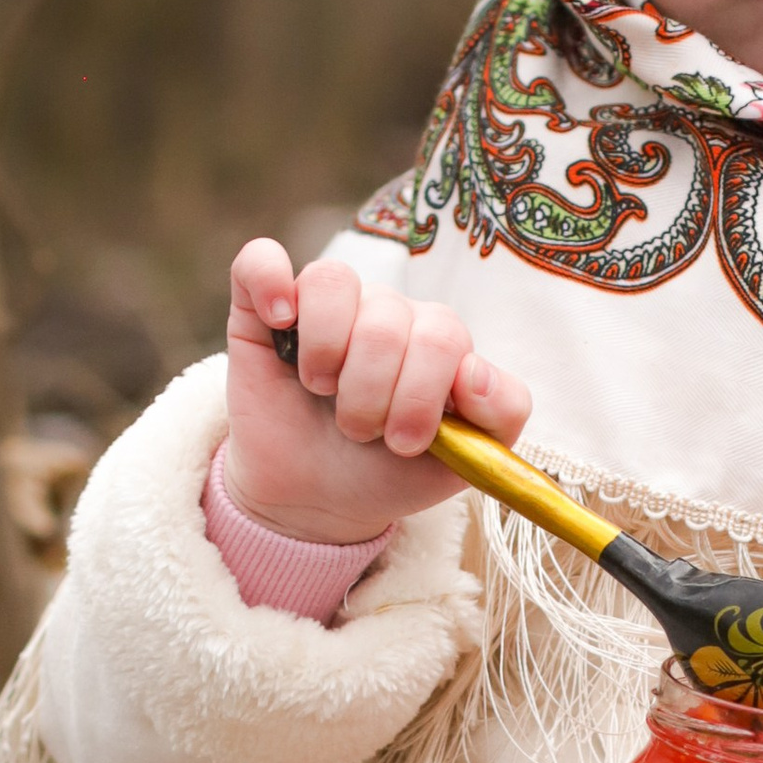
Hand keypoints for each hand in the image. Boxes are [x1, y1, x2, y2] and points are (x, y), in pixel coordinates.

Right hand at [222, 240, 532, 546]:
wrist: (317, 501)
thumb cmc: (389, 473)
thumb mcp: (462, 461)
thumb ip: (501, 412)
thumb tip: (475, 370)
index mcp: (437, 339)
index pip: (441, 336)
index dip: (420, 395)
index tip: (403, 443)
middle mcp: (385, 310)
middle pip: (385, 322)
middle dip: (370, 395)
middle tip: (358, 431)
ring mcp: (326, 305)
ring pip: (332, 283)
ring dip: (325, 355)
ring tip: (322, 391)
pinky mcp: (263, 306)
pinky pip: (261, 260)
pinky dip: (270, 283)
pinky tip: (280, 321)